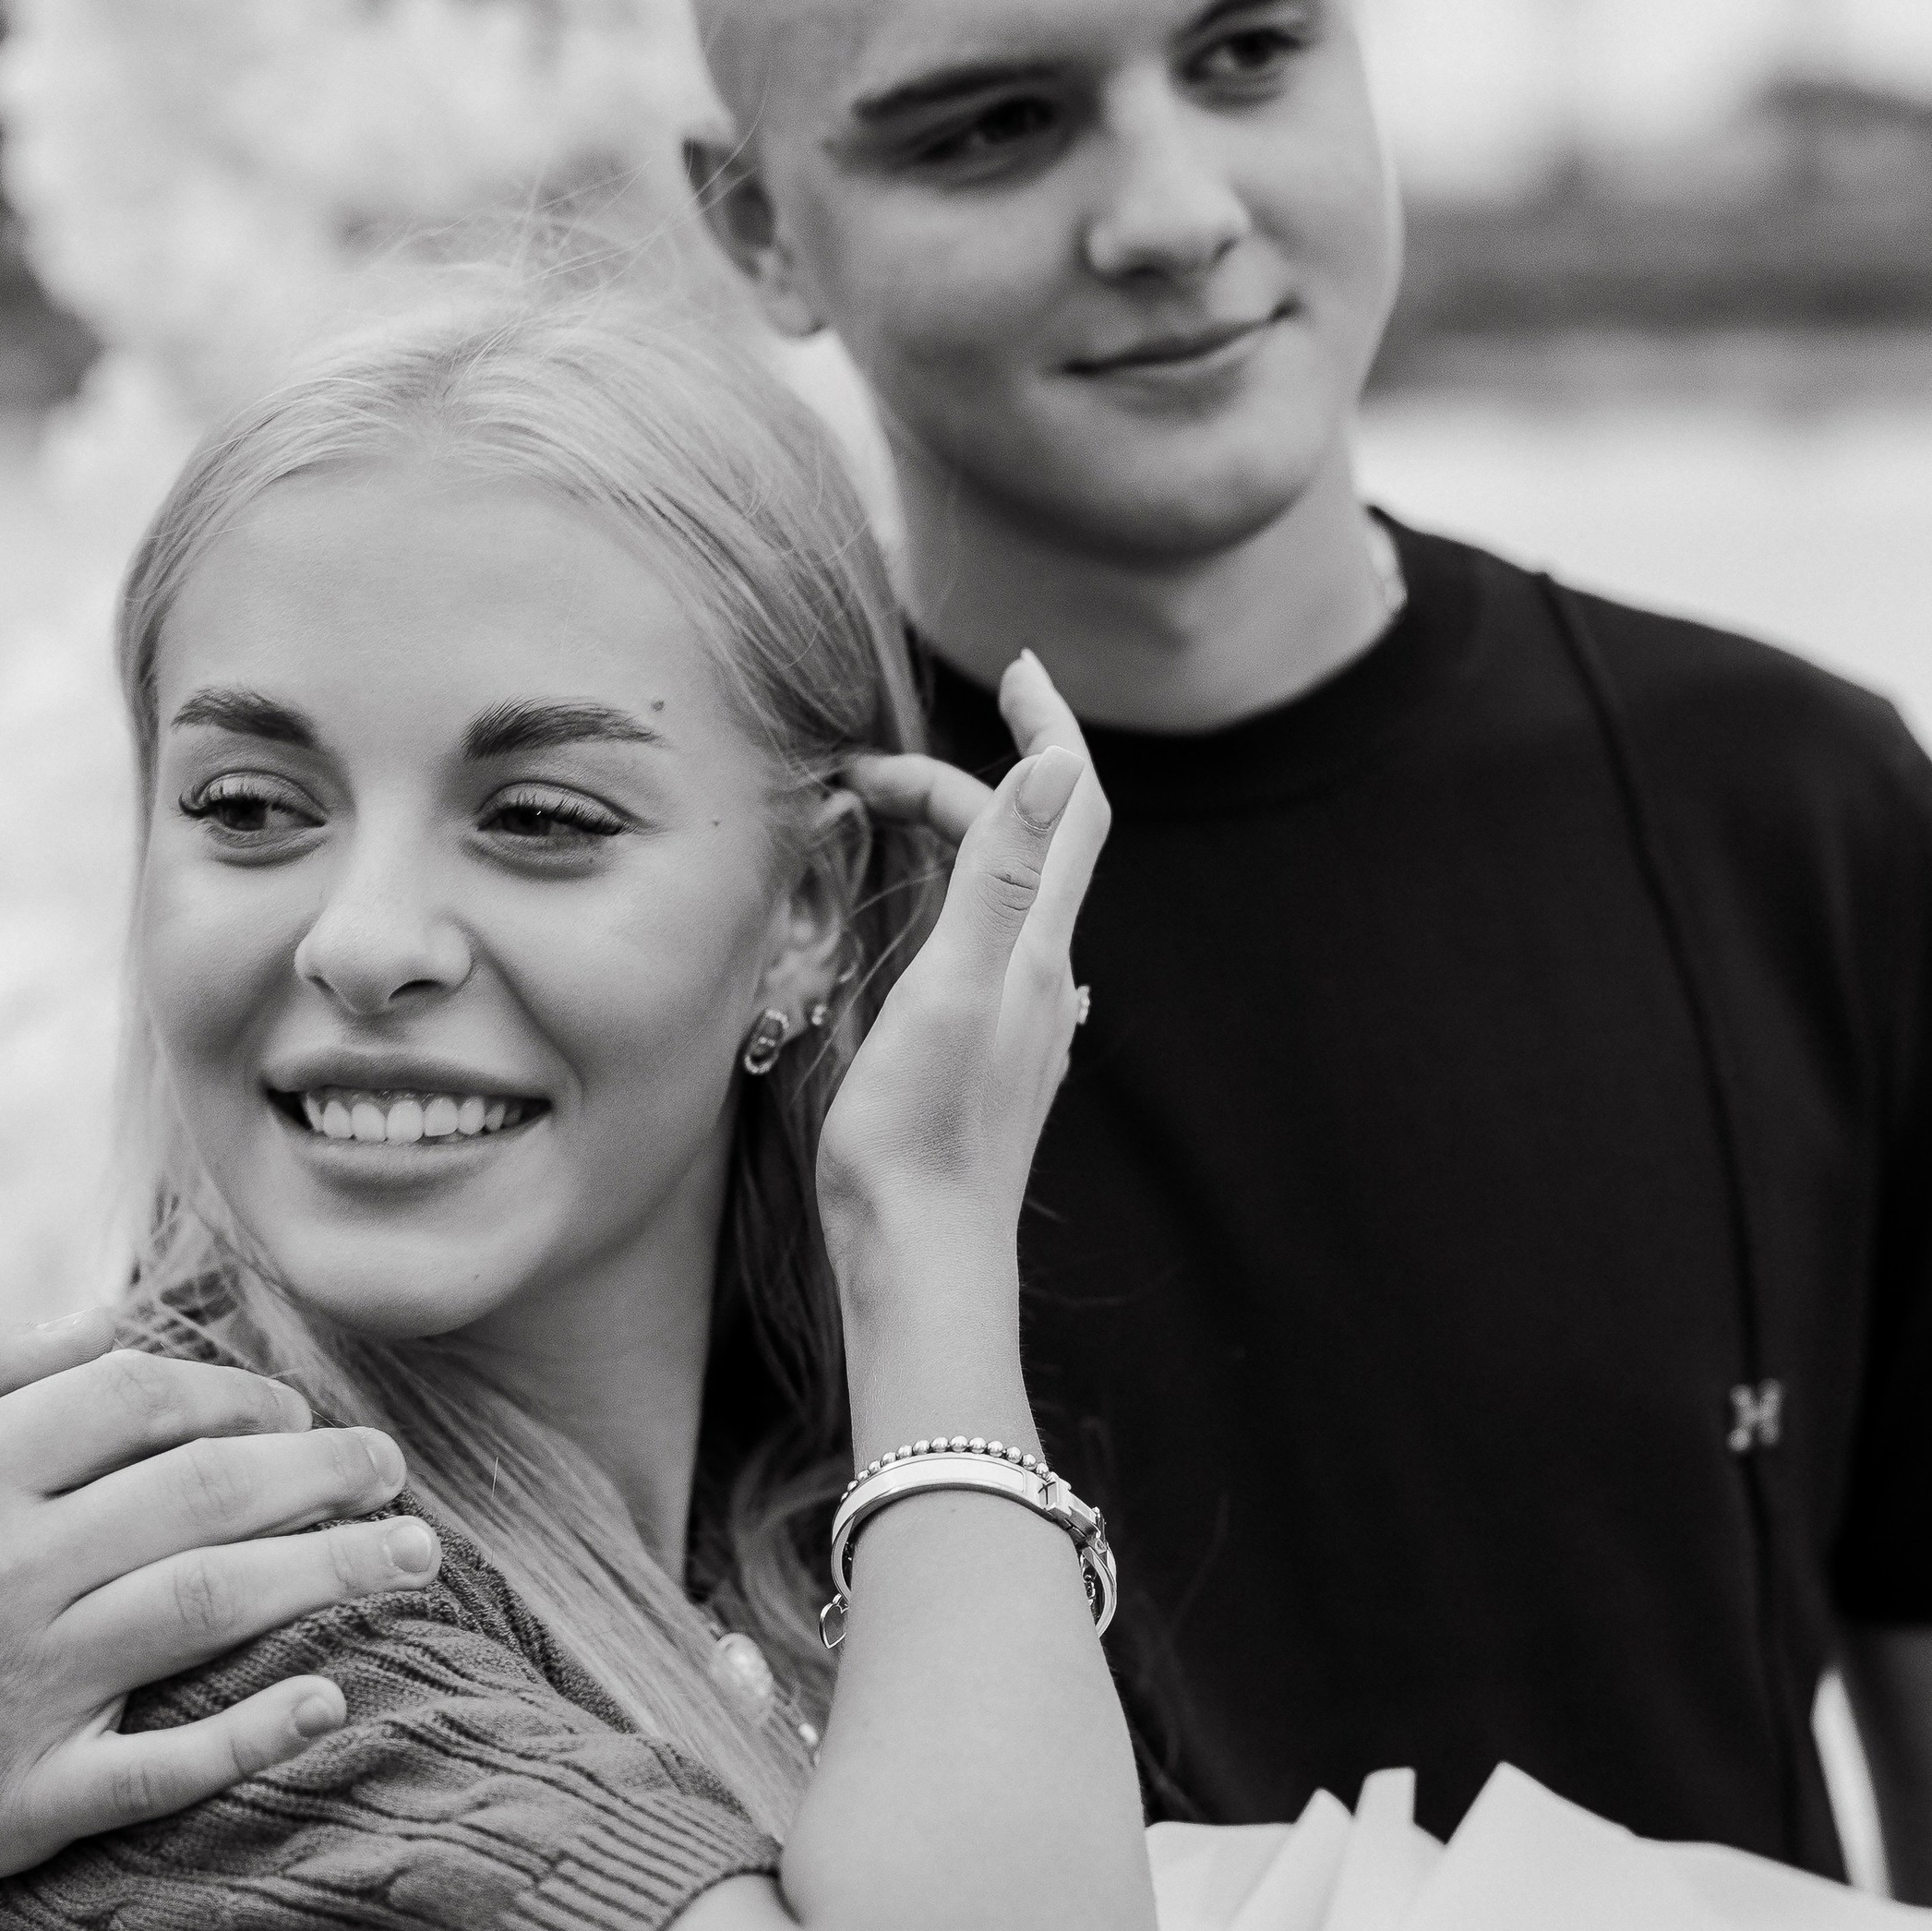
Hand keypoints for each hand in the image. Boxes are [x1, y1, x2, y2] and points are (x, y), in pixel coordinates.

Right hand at [0, 1310, 436, 1889]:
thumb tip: (104, 1322)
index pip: (137, 1405)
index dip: (236, 1394)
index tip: (290, 1406)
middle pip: (205, 1499)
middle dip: (323, 1473)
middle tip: (392, 1469)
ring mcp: (9, 1696)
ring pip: (208, 1612)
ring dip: (331, 1575)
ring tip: (411, 1557)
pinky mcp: (11, 1807)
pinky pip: (157, 1772)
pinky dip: (251, 1734)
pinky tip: (328, 1700)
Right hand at [824, 650, 1106, 1293]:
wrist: (921, 1263)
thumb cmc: (920, 1138)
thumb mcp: (952, 989)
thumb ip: (1000, 875)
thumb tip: (1055, 763)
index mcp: (1037, 951)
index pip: (1069, 806)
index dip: (1049, 727)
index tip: (1018, 667)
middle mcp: (1043, 981)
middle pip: (1028, 844)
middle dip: (961, 783)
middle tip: (862, 774)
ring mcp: (1018, 1025)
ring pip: (1005, 899)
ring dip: (957, 837)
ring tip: (882, 815)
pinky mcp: (985, 1063)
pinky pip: (982, 951)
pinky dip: (948, 900)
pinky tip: (927, 925)